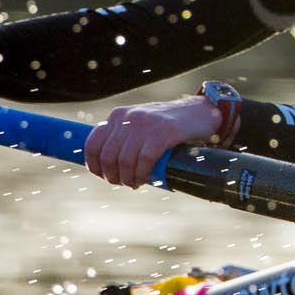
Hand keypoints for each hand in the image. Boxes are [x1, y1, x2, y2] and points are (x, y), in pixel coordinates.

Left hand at [83, 95, 223, 188]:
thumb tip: (107, 165)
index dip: (94, 166)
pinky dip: (142, 174)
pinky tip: (146, 179)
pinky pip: (145, 160)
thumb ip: (124, 137)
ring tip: (134, 183)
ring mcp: (146, 123)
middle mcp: (128, 117)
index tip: (103, 176)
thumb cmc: (170, 124)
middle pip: (108, 156)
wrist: (201, 111)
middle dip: (112, 176)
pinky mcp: (164, 132)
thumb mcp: (141, 124)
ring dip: (127, 178)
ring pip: (124, 160)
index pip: (92, 144)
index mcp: (118, 115)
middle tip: (123, 183)